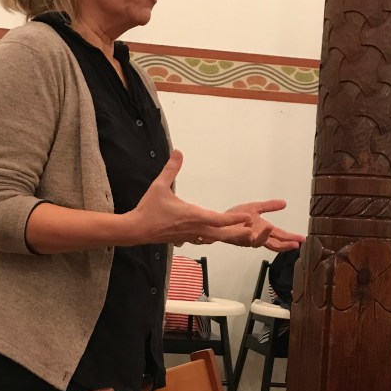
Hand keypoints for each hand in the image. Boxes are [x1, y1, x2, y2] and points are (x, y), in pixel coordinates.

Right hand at [124, 151, 257, 244]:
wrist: (136, 230)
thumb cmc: (148, 209)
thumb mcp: (159, 186)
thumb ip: (170, 169)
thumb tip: (178, 152)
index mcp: (192, 216)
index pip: (218, 219)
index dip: (235, 219)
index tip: (249, 218)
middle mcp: (195, 228)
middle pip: (221, 234)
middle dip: (238, 233)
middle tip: (254, 233)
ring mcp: (190, 236)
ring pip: (214, 238)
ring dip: (228, 236)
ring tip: (243, 235)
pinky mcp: (185, 239)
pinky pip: (204, 239)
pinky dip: (213, 237)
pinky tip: (216, 235)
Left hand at [216, 201, 304, 251]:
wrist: (219, 219)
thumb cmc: (236, 216)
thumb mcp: (256, 208)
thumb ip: (269, 206)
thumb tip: (285, 203)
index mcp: (263, 231)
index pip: (280, 236)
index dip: (291, 238)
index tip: (303, 239)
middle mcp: (257, 238)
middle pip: (274, 244)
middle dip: (285, 244)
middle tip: (296, 244)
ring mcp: (247, 239)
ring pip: (258, 242)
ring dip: (265, 236)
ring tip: (271, 227)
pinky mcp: (236, 237)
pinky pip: (243, 238)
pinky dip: (248, 235)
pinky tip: (252, 231)